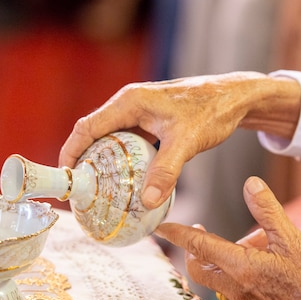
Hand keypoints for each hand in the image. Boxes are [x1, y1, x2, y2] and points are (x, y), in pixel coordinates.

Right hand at [58, 73, 300, 208]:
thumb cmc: (212, 110)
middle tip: (77, 188)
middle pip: (93, 133)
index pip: (87, 127)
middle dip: (82, 159)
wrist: (236, 96)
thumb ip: (166, 170)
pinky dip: (119, 160)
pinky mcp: (150, 121)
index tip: (64, 177)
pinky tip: (123, 179)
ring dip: (100, 160)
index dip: (70, 151)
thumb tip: (148, 202)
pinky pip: (126, 142)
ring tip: (94, 188)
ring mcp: (139, 112)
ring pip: (110, 138)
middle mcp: (129, 104)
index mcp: (129, 102)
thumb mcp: (187, 142)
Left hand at [154, 176, 300, 299]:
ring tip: (250, 251)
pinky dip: (238, 282)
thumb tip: (250, 184)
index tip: (160, 225)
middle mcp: (234, 289)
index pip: (197, 245)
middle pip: (199, 267)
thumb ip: (267, 211)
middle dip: (196, 250)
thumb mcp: (294, 240)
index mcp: (240, 266)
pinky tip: (261, 276)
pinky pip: (235, 298)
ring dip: (223, 264)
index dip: (176, 233)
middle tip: (206, 234)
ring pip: (218, 282)